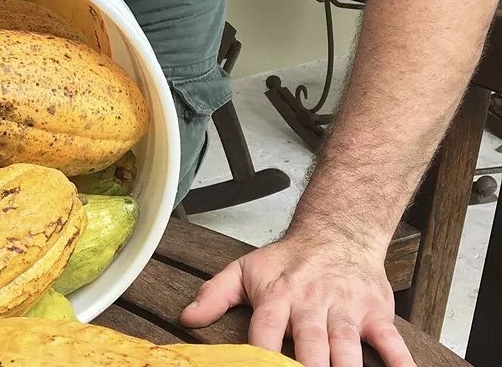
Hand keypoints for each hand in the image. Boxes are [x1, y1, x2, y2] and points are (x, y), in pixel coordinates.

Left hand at [179, 234, 415, 366]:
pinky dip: (399, 362)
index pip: (264, 332)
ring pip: (346, 347)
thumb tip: (186, 319)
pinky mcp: (376, 313)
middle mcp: (311, 302)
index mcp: (276, 295)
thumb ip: (214, 295)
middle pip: (310, 345)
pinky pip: (391, 342)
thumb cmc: (288, 260)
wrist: (337, 232)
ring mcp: (345, 308)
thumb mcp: (244, 270)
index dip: (261, 359)